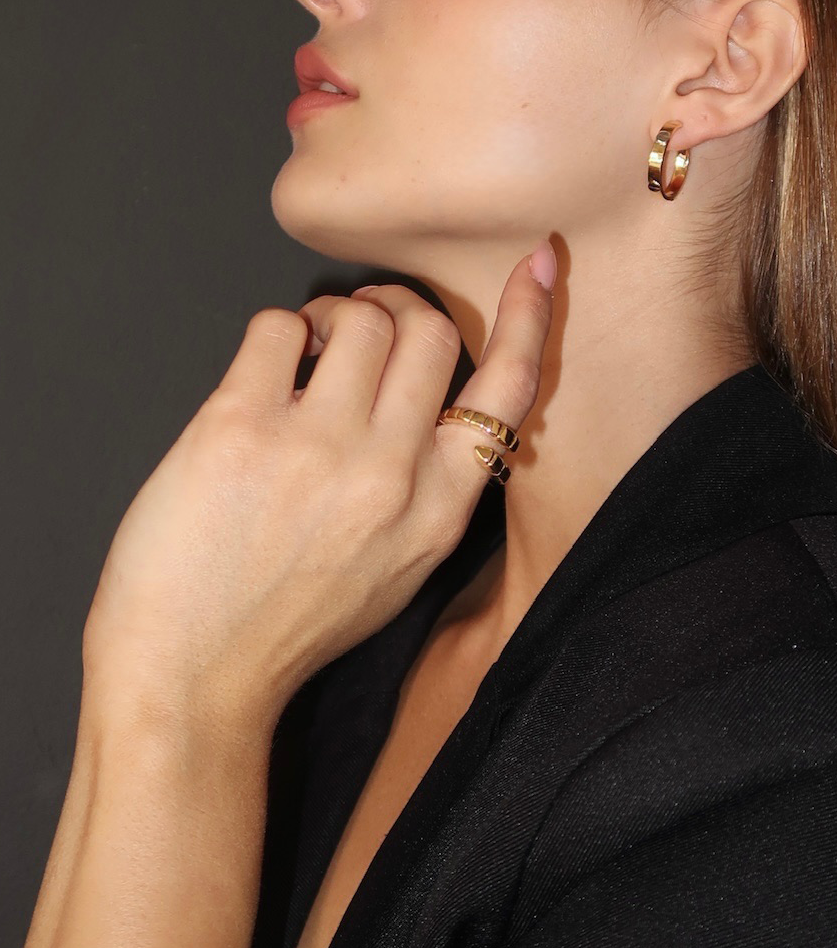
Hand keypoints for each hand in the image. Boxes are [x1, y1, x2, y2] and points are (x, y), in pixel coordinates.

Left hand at [79, 239, 555, 742]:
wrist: (191, 683)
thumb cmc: (286, 625)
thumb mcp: (398, 566)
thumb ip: (426, 484)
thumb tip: (419, 387)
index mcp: (438, 511)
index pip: (509, 391)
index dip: (529, 317)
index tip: (535, 264)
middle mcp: (390, 474)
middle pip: (431, 332)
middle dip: (398, 310)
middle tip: (364, 323)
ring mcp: (317, 448)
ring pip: (360, 317)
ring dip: (333, 316)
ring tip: (307, 352)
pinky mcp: (240, 428)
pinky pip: (279, 325)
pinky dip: (276, 334)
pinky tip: (263, 376)